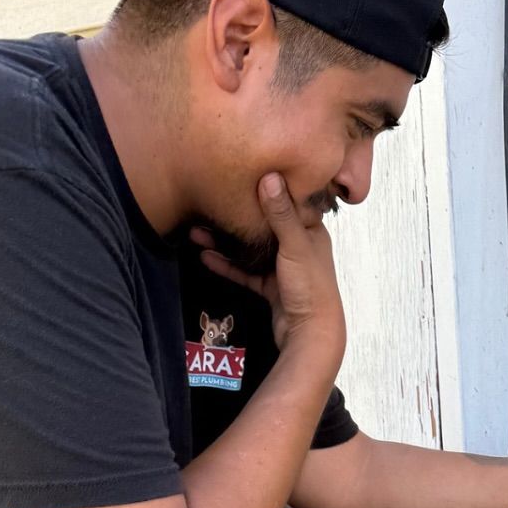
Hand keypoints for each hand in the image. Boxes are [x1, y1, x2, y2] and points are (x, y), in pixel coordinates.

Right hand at [191, 172, 344, 378]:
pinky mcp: (271, 289)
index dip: (267, 188)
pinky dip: (227, 265)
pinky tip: (205, 257)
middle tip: (209, 205)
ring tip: (197, 233)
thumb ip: (281, 213)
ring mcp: (283, 268)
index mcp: (310, 231)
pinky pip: (246, 272)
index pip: (288, 202)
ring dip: (225, 242)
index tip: (242, 174)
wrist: (310, 334)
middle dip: (236, 217)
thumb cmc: (311, 288)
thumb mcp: (295, 244)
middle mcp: (297, 246)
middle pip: (263, 226)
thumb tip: (270, 176)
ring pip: (250, 249)